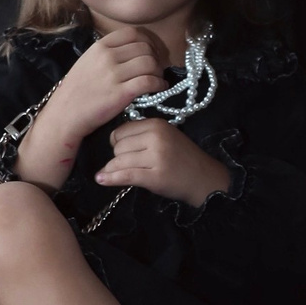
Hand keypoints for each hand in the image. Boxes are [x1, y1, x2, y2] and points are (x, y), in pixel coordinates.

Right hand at [17, 28, 166, 184]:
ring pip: (150, 63)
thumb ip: (108, 52)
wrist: (65, 114)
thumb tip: (134, 49)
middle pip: (145, 48)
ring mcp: (114, 75)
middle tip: (157, 68)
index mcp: (100, 46)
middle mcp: (108, 57)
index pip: (133, 33)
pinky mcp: (121, 93)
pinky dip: (159, 84)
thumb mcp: (88, 61)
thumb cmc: (77, 90)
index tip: (153, 51)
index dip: (149, 41)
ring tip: (158, 79)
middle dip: (156, 57)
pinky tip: (160, 88)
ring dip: (159, 71)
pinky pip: (149, 82)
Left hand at [94, 118, 231, 208]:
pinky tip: (100, 180)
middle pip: (118, 146)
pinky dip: (111, 178)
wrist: (204, 179)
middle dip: (117, 157)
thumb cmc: (183, 158)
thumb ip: (142, 135)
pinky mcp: (154, 176)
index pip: (122, 130)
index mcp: (157, 124)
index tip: (123, 151)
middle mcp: (156, 137)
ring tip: (113, 175)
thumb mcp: (165, 137)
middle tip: (127, 165)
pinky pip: (125, 175)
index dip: (117, 142)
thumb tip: (111, 140)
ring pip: (119, 161)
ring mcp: (156, 157)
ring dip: (113, 170)